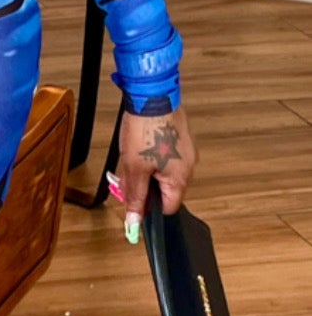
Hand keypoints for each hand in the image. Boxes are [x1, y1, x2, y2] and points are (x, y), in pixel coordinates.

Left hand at [108, 104, 196, 243]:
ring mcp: (185, 151)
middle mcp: (188, 167)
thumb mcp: (134, 169)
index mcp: (181, 179)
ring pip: (163, 172)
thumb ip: (136, 196)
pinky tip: (138, 148)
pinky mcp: (179, 139)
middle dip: (143, 187)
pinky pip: (165, 157)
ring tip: (130, 160)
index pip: (168, 208)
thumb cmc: (147, 128)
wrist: (152, 95)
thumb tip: (135, 220)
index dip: (149, 209)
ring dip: (145, 172)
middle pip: (165, 190)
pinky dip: (151, 157)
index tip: (134, 205)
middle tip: (127, 180)